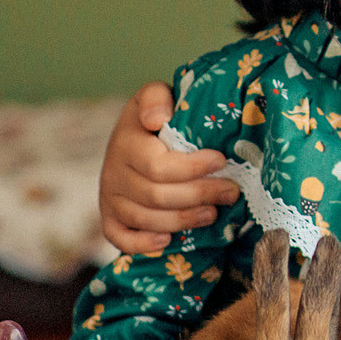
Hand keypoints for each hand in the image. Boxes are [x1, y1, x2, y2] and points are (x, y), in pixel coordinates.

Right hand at [99, 82, 241, 253]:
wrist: (132, 136)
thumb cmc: (155, 118)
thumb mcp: (155, 95)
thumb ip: (156, 97)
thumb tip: (157, 120)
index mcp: (126, 142)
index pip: (158, 166)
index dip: (193, 168)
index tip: (221, 161)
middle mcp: (112, 173)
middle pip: (156, 196)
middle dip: (199, 195)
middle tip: (231, 192)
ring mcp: (109, 198)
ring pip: (145, 219)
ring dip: (183, 220)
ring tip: (213, 213)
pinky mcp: (110, 218)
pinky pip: (120, 238)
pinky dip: (143, 244)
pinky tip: (168, 240)